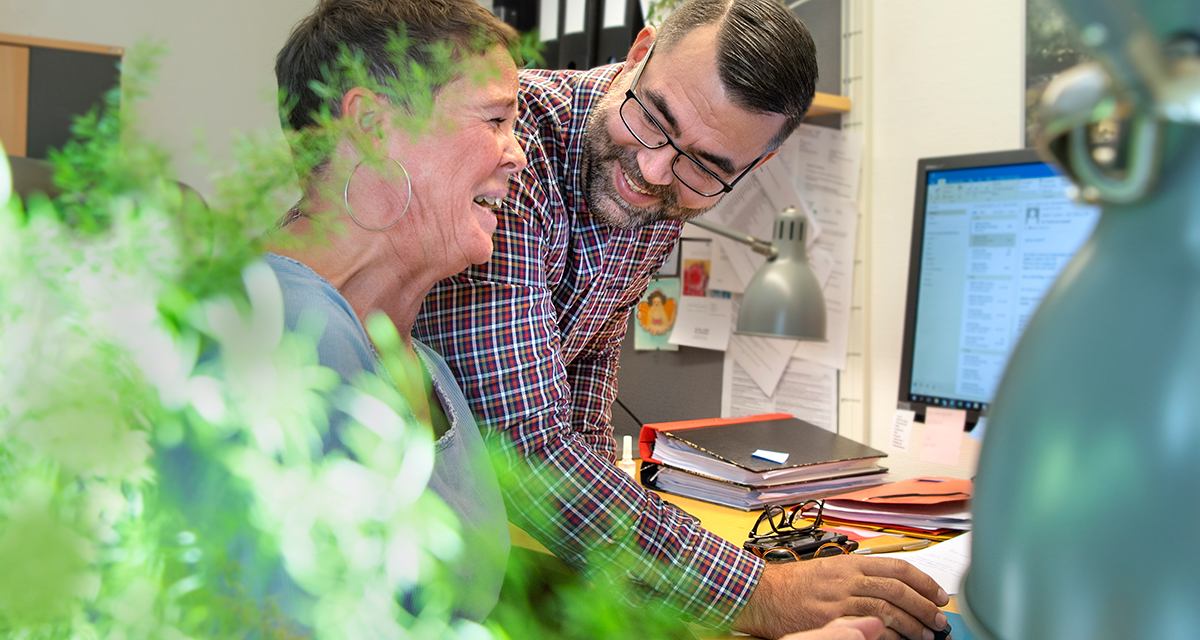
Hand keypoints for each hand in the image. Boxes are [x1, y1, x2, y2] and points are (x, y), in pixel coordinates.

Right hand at [732, 554, 949, 639]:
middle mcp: (848, 579)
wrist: (761, 594)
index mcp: (850, 563)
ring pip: (888, 612)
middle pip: (898, 591)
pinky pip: (870, 630)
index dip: (924, 582)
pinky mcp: (832, 622)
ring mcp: (840, 601)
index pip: (898, 568)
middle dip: (924, 607)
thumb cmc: (791, 584)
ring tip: (926, 635)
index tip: (938, 594)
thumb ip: (857, 576)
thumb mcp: (828, 570)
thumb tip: (891, 588)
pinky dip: (889, 637)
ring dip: (912, 626)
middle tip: (938, 620)